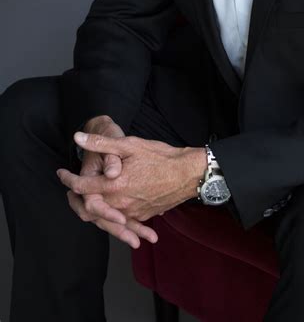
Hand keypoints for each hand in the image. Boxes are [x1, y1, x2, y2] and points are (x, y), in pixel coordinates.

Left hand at [57, 131, 206, 242]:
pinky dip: (113, 215)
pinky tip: (112, 208)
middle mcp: (120, 204)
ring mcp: (132, 213)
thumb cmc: (161, 157)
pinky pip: (122, 220)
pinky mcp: (142, 216)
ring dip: (94, 209)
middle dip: (76, 199)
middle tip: (70, 191)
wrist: (188, 174)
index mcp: (114, 185)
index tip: (61, 173)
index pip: (81, 187)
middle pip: (89, 208)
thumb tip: (78, 138)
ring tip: (87, 199)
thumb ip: (102, 143)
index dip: (68, 180)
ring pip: (105, 216)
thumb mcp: (130, 145)